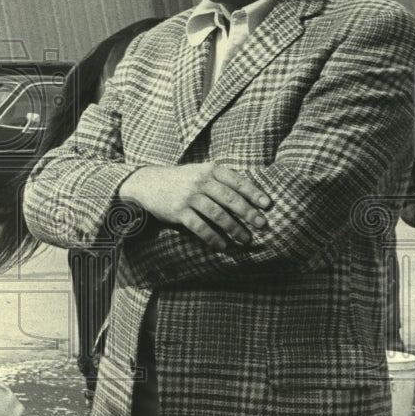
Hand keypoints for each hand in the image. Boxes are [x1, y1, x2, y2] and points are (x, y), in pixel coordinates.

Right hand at [119, 163, 270, 250]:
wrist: (147, 183)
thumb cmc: (180, 180)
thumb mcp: (199, 172)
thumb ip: (220, 179)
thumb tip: (249, 195)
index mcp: (209, 170)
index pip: (236, 181)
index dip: (253, 193)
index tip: (267, 204)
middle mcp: (200, 181)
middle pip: (229, 198)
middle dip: (248, 213)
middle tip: (262, 225)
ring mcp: (189, 197)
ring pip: (217, 214)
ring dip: (234, 229)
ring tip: (245, 239)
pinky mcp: (178, 212)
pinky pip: (200, 227)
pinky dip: (213, 238)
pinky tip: (222, 246)